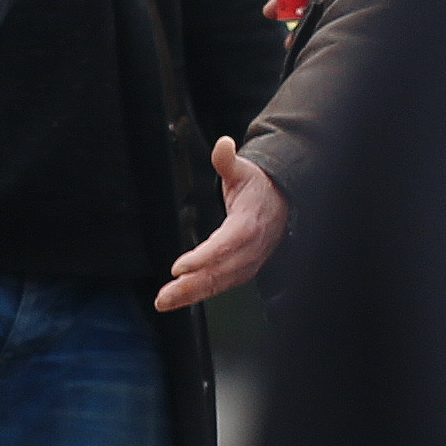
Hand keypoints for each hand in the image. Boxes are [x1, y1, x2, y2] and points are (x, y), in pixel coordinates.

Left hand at [155, 138, 285, 311]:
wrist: (283, 204)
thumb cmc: (259, 188)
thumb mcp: (244, 170)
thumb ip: (228, 161)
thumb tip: (223, 145)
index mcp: (250, 223)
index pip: (226, 244)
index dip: (203, 258)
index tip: (179, 267)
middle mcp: (250, 249)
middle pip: (219, 271)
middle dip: (190, 286)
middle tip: (163, 296)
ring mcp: (248, 263)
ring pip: (217, 283)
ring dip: (189, 295)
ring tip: (164, 301)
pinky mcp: (243, 271)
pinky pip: (219, 285)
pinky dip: (199, 294)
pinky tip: (179, 299)